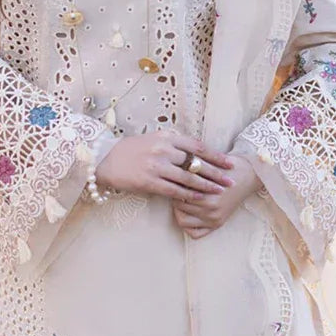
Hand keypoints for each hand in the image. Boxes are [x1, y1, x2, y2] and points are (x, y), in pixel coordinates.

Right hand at [94, 128, 234, 204]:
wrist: (105, 158)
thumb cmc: (132, 149)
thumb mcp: (154, 139)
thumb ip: (174, 144)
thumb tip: (196, 152)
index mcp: (167, 137)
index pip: (197, 146)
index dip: (215, 155)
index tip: (229, 163)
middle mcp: (163, 150)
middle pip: (196, 163)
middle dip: (216, 173)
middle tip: (231, 181)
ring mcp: (156, 166)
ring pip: (188, 178)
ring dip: (206, 186)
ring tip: (219, 192)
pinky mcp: (149, 181)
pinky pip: (174, 190)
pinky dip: (188, 195)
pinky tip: (199, 199)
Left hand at [172, 152, 260, 238]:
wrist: (248, 175)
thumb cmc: (228, 167)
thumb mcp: (210, 166)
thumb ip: (193, 172)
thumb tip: (174, 173)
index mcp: (209, 198)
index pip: (179, 195)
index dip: (174, 185)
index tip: (174, 179)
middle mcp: (211, 212)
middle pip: (179, 208)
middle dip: (175, 196)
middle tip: (177, 188)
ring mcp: (214, 219)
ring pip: (183, 221)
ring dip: (179, 210)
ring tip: (182, 199)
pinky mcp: (217, 224)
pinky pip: (195, 233)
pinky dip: (188, 226)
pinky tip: (189, 213)